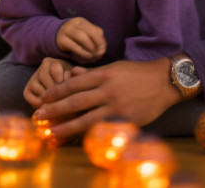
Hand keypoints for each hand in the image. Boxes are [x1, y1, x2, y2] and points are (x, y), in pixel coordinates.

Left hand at [32, 57, 179, 138]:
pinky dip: (88, 133)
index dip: (56, 91)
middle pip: (75, 101)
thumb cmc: (137, 73)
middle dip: (55, 109)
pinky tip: (77, 138)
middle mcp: (108, 90)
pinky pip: (103, 127)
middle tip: (39, 115)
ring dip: (66, 125)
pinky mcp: (126, 119)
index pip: (73, 84)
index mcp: (104, 74)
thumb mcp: (114, 67)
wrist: (164, 82)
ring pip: (86, 118)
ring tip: (52, 131)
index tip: (44, 98)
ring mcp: (117, 106)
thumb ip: (92, 73)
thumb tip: (72, 75)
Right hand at [56, 17, 105, 63]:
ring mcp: (67, 30)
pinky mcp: (61, 40)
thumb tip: (101, 51)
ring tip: (92, 57)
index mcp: (82, 22)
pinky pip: (75, 47)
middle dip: (97, 46)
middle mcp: (74, 24)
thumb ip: (93, 41)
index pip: (97, 31)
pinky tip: (85, 58)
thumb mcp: (83, 36)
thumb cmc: (72, 39)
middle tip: (97, 55)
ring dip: (90, 50)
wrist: (54, 37)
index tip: (102, 51)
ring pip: (83, 39)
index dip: (102, 43)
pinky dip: (83, 54)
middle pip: (92, 34)